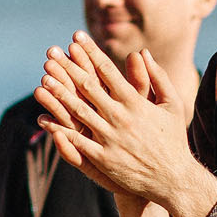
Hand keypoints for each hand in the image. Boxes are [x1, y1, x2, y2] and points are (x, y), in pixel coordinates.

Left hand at [34, 34, 194, 202]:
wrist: (173, 179)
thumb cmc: (173, 139)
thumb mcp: (172, 104)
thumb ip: (157, 77)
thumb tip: (141, 52)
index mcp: (135, 102)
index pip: (107, 71)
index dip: (90, 53)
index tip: (76, 38)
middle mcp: (120, 118)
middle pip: (88, 87)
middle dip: (68, 68)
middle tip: (51, 53)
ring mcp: (109, 139)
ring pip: (78, 112)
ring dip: (59, 95)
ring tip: (44, 79)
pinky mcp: (102, 159)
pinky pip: (77, 142)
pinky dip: (59, 130)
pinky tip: (44, 120)